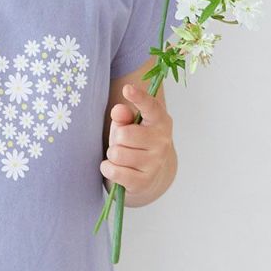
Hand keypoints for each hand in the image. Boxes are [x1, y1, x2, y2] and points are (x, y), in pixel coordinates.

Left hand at [100, 83, 174, 198]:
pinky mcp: (144, 182)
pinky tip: (115, 168)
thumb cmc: (135, 143)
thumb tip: (118, 110)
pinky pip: (114, 171)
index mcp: (160, 121)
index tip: (127, 88)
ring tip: (121, 157)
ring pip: (117, 153)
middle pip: (123, 134)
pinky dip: (108, 168)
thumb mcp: (128, 125)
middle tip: (123, 143)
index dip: (139, 97)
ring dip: (112, 155)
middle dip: (116, 138)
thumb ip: (123, 117)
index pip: (151, 107)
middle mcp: (162, 141)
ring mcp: (155, 163)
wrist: (150, 176)